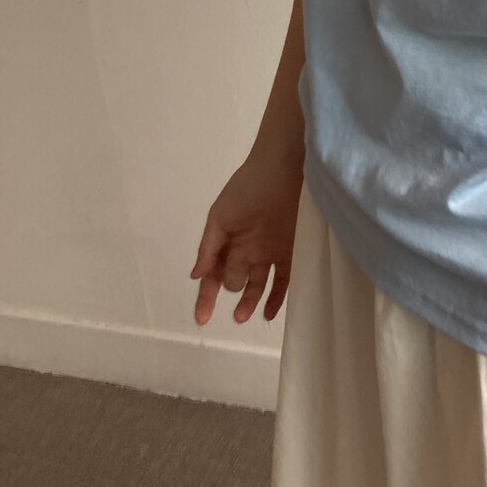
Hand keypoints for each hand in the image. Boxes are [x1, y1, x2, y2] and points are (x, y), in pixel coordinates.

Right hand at [189, 148, 303, 325]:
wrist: (283, 168)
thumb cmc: (247, 189)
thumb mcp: (220, 215)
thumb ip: (209, 246)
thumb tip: (196, 275)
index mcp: (226, 242)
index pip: (212, 275)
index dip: (206, 297)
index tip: (202, 318)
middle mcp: (245, 250)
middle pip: (233, 280)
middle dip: (231, 287)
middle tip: (234, 283)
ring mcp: (268, 252)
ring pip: (257, 285)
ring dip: (249, 302)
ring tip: (243, 317)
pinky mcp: (290, 250)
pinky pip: (283, 280)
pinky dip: (276, 298)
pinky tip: (269, 313)